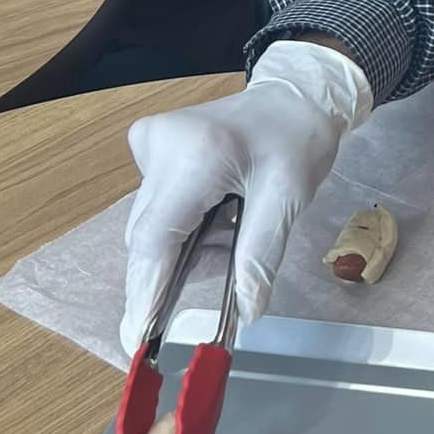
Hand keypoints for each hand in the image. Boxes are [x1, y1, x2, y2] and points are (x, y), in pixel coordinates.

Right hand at [121, 42, 373, 354]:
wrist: (293, 94)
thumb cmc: (297, 139)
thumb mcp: (290, 198)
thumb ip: (262, 255)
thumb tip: (245, 311)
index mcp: (197, 156)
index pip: (157, 239)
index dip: (146, 293)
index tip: (136, 338)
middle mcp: (160, 147)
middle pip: (150, 237)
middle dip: (180, 269)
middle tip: (222, 271)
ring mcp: (149, 144)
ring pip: (152, 226)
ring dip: (189, 245)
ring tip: (236, 223)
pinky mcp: (147, 148)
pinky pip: (157, 208)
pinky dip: (187, 225)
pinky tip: (223, 209)